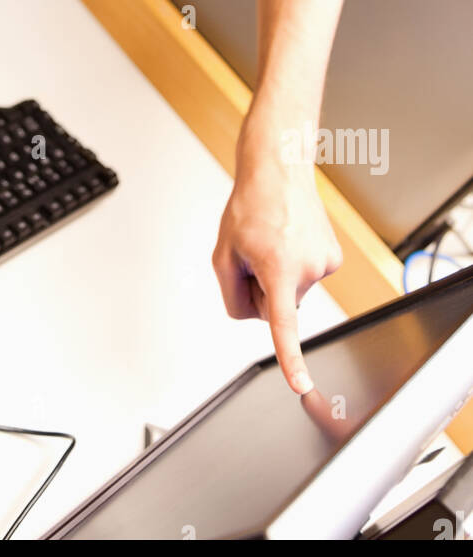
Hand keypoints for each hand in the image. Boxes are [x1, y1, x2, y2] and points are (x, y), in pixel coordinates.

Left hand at [212, 105, 342, 394]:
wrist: (279, 170)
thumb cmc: (249, 207)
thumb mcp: (222, 254)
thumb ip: (231, 295)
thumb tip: (255, 317)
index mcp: (278, 269)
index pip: (283, 325)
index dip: (291, 359)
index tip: (302, 386)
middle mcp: (308, 269)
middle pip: (276, 307)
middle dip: (261, 289)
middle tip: (254, 252)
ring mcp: (325, 264)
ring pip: (292, 292)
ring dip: (277, 273)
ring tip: (272, 238)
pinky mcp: (333, 258)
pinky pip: (304, 277)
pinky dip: (293, 264)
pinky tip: (288, 238)